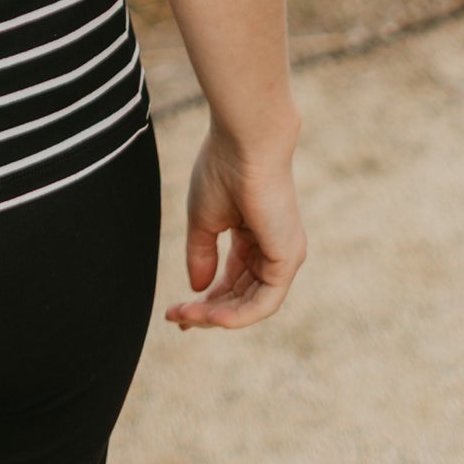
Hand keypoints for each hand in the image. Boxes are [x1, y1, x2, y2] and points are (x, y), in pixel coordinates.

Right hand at [166, 121, 306, 330]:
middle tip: (178, 320)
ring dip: (218, 316)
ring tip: (187, 317)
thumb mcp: (204, 219)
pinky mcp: (287, 259)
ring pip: (252, 304)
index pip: (231, 278)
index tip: (176, 310)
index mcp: (254, 235)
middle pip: (241, 295)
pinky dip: (238, 314)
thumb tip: (197, 289)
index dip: (205, 298)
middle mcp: (272, 248)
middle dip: (208, 311)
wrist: (244, 143)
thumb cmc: (222, 169)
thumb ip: (201, 255)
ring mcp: (283, 255)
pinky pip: (264, 302)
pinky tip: (211, 315)